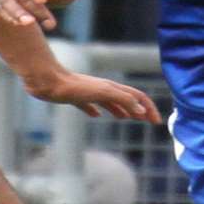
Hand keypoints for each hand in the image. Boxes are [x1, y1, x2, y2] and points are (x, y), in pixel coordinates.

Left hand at [19, 70, 161, 123]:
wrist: (47, 81)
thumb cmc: (74, 87)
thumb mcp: (102, 93)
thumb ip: (122, 100)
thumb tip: (141, 111)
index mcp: (112, 87)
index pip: (137, 97)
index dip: (148, 108)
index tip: (156, 122)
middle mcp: (103, 89)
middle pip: (127, 98)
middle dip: (139, 109)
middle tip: (149, 122)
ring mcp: (89, 92)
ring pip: (110, 101)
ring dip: (122, 110)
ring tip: (127, 119)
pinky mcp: (75, 97)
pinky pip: (90, 104)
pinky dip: (96, 110)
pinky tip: (95, 115)